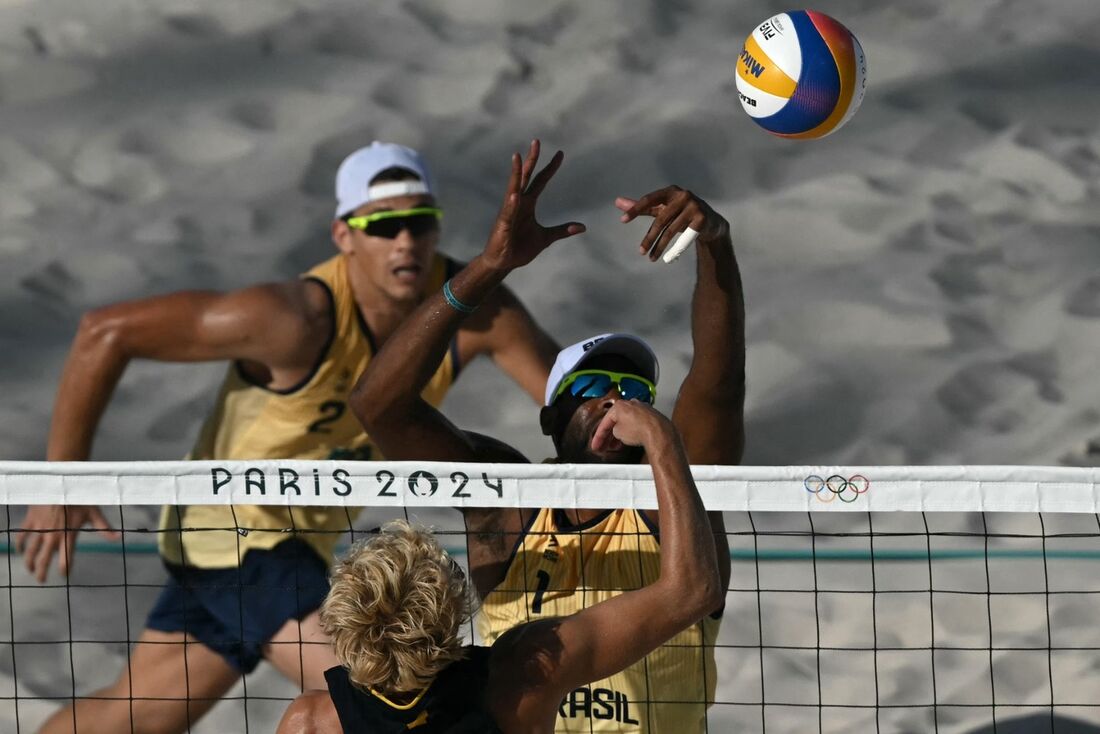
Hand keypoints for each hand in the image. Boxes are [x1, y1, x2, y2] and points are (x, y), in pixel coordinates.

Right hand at [15, 505, 118, 581]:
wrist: (62, 480)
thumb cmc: (80, 496)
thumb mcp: (94, 512)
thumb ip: (104, 528)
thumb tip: (118, 539)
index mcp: (68, 534)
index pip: (66, 558)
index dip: (65, 569)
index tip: (65, 574)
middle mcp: (53, 534)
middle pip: (44, 559)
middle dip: (42, 572)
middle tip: (42, 580)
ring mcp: (40, 527)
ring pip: (31, 550)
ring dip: (29, 562)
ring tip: (30, 569)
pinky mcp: (31, 520)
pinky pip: (22, 535)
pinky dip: (20, 544)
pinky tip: (21, 550)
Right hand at [481, 139, 585, 271]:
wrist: (504, 262)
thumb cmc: (520, 247)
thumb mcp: (546, 238)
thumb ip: (563, 230)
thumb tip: (583, 227)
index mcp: (528, 203)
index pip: (541, 180)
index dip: (550, 167)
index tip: (561, 154)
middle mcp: (518, 203)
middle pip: (525, 176)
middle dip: (531, 159)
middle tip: (537, 141)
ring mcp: (509, 212)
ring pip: (513, 188)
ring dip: (515, 173)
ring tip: (518, 157)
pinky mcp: (503, 224)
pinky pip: (508, 212)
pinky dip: (511, 204)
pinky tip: (514, 194)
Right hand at [590, 400, 672, 452]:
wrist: (658, 432)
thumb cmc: (639, 430)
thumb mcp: (618, 433)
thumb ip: (614, 431)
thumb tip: (617, 432)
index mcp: (620, 405)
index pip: (605, 421)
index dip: (599, 436)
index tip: (596, 444)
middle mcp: (632, 404)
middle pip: (617, 421)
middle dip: (610, 434)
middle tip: (605, 446)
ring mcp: (643, 409)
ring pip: (628, 422)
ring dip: (621, 434)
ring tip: (617, 446)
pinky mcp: (652, 416)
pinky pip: (638, 423)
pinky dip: (633, 431)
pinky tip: (631, 440)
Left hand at [615, 186, 728, 261]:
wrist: (711, 222)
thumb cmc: (681, 214)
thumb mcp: (662, 209)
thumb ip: (642, 207)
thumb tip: (617, 201)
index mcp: (670, 191)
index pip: (649, 199)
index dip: (635, 209)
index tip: (622, 220)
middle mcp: (683, 195)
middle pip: (660, 219)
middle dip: (649, 237)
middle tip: (640, 252)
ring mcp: (694, 206)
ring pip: (671, 230)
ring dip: (660, 246)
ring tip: (651, 258)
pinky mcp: (702, 219)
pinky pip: (685, 238)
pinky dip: (676, 250)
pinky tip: (669, 259)